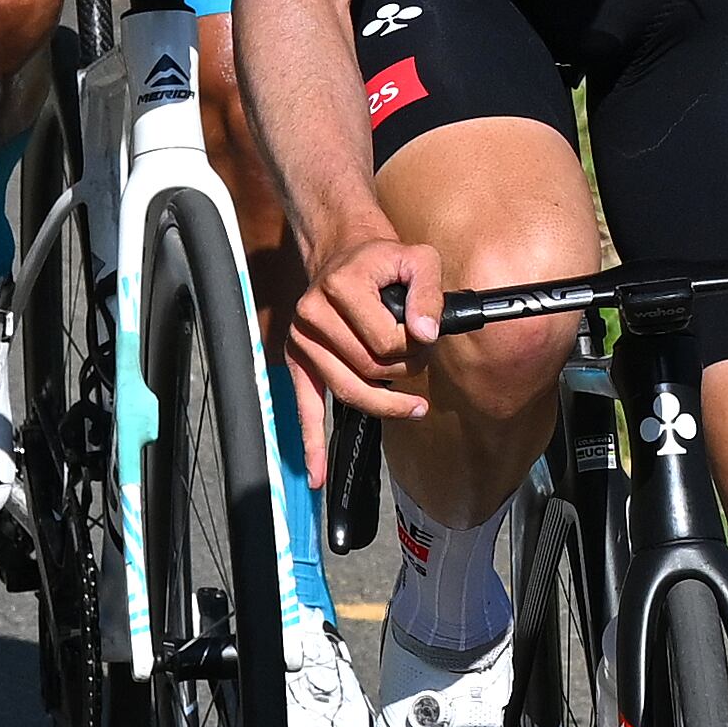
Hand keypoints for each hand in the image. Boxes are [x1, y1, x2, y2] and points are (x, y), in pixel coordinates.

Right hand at [284, 236, 442, 431]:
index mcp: (339, 287)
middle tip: (419, 361)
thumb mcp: (418, 259)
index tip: (425, 336)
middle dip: (404, 373)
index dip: (414, 346)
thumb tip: (427, 334)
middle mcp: (311, 314)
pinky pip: (304, 408)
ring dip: (383, 401)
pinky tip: (317, 474)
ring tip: (410, 402)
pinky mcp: (298, 362)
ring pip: (348, 392)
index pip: (384, 341)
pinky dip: (311, 443)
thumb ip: (429, 293)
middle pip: (367, 370)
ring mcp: (301, 341)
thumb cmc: (382, 260)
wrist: (342, 252)